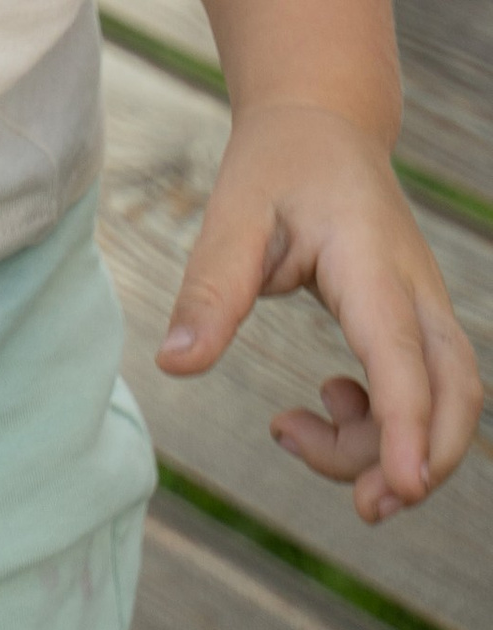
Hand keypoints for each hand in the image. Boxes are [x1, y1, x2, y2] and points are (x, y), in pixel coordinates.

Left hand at [156, 99, 481, 520]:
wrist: (323, 123)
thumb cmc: (277, 167)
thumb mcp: (233, 214)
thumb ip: (211, 290)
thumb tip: (174, 365)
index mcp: (371, 263)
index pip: (401, 357)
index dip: (405, 427)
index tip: (401, 489)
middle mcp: (417, 292)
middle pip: (456, 396)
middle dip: (420, 462)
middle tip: (362, 506)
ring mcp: (428, 309)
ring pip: (449, 403)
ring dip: (395, 447)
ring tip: (295, 433)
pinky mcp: (421, 324)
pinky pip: (430, 392)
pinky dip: (389, 423)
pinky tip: (328, 404)